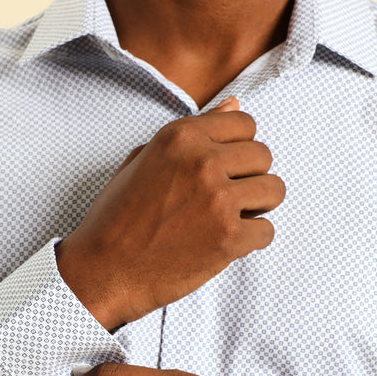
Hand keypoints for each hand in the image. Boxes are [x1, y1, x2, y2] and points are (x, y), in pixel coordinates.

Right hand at [55, 97, 284, 329]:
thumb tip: (234, 104)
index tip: (220, 169)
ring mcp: (218, 200)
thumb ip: (193, 132)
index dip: (237, 148)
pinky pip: (267, 231)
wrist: (102, 271)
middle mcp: (203, 161)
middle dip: (248, 177)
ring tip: (227, 219)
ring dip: (257, 206)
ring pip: (274, 190)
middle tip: (221, 200)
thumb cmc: (117, 217)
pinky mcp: (229, 238)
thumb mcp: (145, 160)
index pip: (245, 124)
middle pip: (263, 156)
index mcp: (181, 136)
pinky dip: (250, 241)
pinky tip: (221, 244)